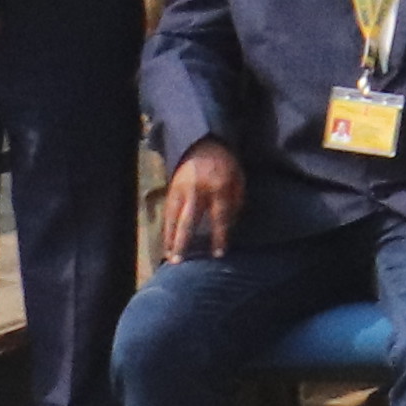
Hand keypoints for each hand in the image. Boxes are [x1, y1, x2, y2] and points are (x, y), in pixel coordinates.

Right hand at [161, 141, 241, 260]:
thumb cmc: (225, 165)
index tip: (218, 254)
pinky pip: (168, 213)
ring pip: (173, 219)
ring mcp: (181, 191)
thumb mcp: (238, 179)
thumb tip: (231, 224)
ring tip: (170, 257)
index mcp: (218, 188)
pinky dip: (167, 229)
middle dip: (184, 242)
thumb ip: (236, 201)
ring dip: (170, 239)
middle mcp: (197, 191)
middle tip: (180, 262)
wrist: (203, 144)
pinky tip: (166, 243)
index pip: (219, 217)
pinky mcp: (171, 190)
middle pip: (188, 221)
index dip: (219, 236)